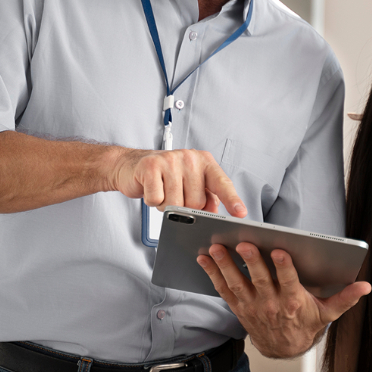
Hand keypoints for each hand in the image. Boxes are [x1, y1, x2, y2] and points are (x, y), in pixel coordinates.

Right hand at [110, 147, 246, 216]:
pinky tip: (152, 188)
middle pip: (196, 202)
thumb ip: (206, 196)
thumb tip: (213, 213)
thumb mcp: (190, 184)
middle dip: (184, 207)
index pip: (221, 183)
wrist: (131, 165)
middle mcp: (189, 158)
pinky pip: (157, 200)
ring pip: (176, 204)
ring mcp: (170, 160)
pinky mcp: (151, 166)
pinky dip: (153, 201)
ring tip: (163, 191)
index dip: (231, 199)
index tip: (240, 213)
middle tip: (174, 193)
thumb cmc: (164, 177)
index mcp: (204, 162)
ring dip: (166, 205)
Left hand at [196, 243, 371, 358]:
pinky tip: (204, 258)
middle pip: (259, 279)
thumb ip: (345, 298)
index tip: (278, 251)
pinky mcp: (239, 307)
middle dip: (250, 261)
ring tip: (216, 248)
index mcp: (293, 302)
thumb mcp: (328, 313)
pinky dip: (212, 274)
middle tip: (243, 244)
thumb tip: (365, 287)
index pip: (288, 282)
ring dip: (225, 265)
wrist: (284, 349)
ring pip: (237, 283)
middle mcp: (271, 303)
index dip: (283, 267)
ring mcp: (252, 306)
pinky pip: (223, 289)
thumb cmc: (306, 325)